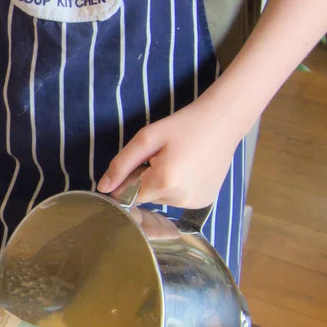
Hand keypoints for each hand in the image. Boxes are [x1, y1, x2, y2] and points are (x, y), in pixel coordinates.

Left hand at [96, 97, 246, 208]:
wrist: (223, 123)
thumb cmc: (183, 126)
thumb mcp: (147, 138)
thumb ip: (121, 164)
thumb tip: (103, 188)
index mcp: (164, 183)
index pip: (128, 196)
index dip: (128, 180)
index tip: (141, 163)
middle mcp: (180, 200)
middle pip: (145, 198)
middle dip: (145, 180)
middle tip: (161, 156)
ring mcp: (194, 203)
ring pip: (162, 199)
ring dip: (161, 184)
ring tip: (177, 161)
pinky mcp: (204, 202)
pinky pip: (178, 200)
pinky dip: (177, 188)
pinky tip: (188, 169)